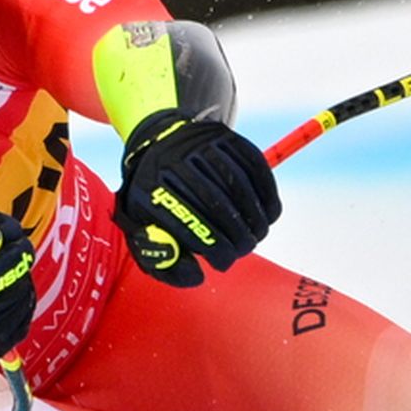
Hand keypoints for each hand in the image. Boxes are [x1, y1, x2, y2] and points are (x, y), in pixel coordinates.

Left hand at [114, 109, 281, 285]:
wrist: (159, 143)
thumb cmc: (155, 197)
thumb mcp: (143, 228)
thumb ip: (161, 259)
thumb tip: (195, 276)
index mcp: (148, 189)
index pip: (186, 223)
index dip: (212, 248)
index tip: (224, 264)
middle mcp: (172, 160)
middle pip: (215, 203)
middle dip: (236, 235)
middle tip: (245, 251)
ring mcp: (199, 143)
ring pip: (238, 184)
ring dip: (255, 217)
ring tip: (257, 235)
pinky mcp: (223, 134)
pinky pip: (254, 165)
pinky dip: (266, 193)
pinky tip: (268, 214)